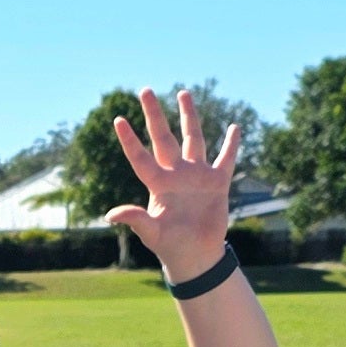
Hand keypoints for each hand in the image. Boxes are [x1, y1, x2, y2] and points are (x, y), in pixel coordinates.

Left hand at [106, 89, 240, 274]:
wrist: (196, 256)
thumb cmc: (170, 246)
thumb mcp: (151, 233)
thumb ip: (135, 220)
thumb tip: (111, 215)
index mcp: (158, 184)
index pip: (140, 157)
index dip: (129, 140)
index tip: (118, 119)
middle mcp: (175, 174)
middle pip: (163, 137)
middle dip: (154, 115)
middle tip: (145, 90)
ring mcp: (196, 176)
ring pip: (192, 139)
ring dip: (189, 117)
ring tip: (183, 93)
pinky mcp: (217, 183)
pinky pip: (225, 159)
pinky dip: (231, 145)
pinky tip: (234, 128)